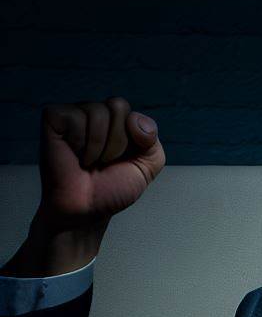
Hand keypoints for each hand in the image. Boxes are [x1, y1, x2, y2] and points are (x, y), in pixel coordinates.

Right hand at [34, 96, 165, 232]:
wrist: (87, 209)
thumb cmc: (112, 189)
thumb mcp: (145, 169)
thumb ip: (152, 143)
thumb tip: (135, 119)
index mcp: (118, 123)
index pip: (134, 113)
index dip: (135, 138)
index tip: (124, 160)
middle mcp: (96, 114)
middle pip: (117, 106)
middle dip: (118, 141)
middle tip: (105, 161)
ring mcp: (74, 114)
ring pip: (97, 111)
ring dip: (99, 145)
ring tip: (89, 160)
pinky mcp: (53, 118)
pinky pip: (74, 116)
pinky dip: (79, 140)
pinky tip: (74, 153)